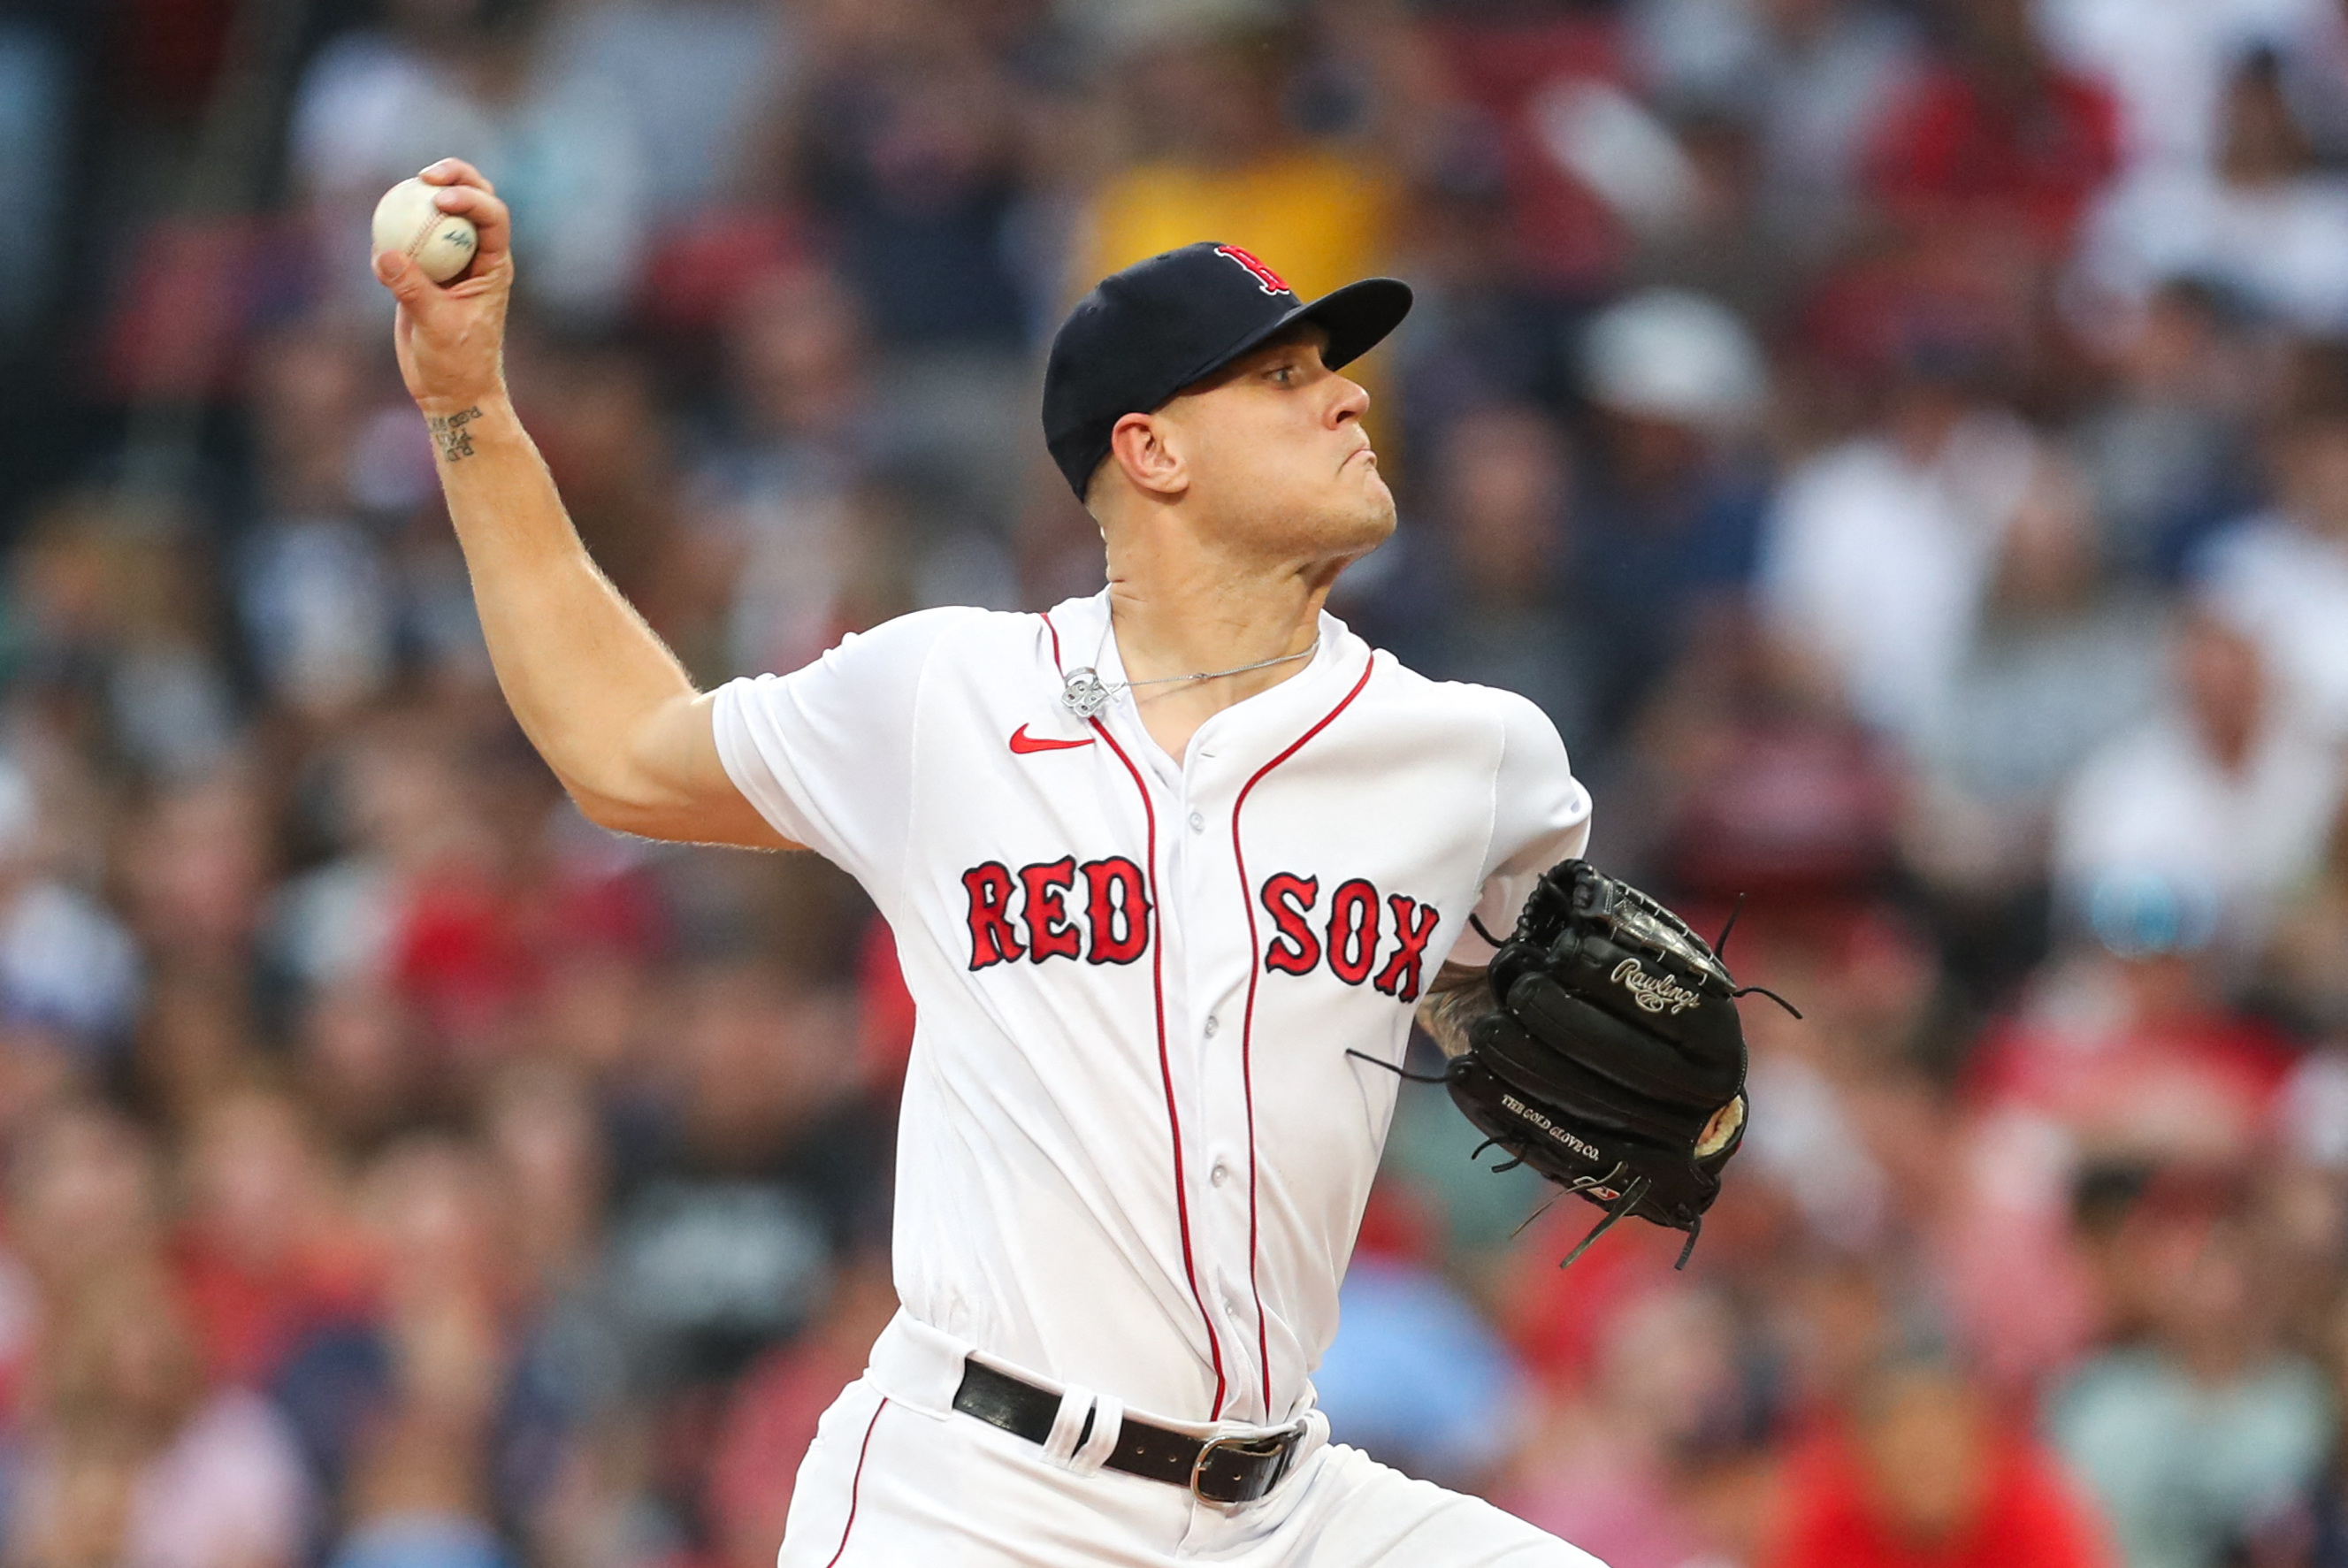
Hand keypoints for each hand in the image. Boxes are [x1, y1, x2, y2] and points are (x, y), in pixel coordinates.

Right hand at [373, 158, 513, 415]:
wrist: (449, 389)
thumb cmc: (457, 362)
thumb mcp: (436, 326)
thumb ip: (412, 289)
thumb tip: (384, 253)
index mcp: (493, 266)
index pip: (492, 217)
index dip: (471, 197)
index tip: (440, 198)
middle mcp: (475, 257)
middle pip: (473, 201)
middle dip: (455, 177)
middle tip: (424, 175)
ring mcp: (449, 263)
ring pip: (440, 217)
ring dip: (421, 198)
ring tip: (399, 192)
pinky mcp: (423, 274)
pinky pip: (409, 241)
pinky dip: (395, 231)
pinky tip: (377, 233)